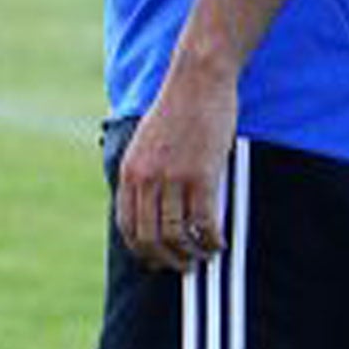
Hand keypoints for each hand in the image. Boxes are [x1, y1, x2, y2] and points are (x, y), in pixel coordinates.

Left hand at [115, 65, 238, 270]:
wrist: (197, 81)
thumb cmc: (177, 111)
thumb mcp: (146, 143)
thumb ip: (144, 173)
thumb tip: (150, 206)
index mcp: (130, 170)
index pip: (127, 225)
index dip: (142, 249)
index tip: (155, 260)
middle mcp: (146, 177)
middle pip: (150, 237)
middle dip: (167, 259)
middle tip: (184, 266)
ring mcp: (172, 177)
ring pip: (177, 235)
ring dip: (192, 254)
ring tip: (204, 255)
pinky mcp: (201, 175)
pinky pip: (204, 223)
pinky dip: (212, 240)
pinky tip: (220, 242)